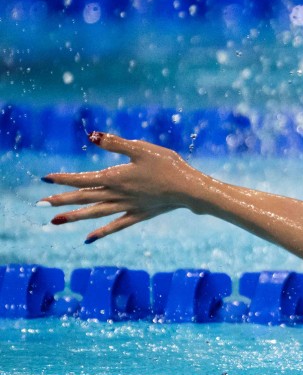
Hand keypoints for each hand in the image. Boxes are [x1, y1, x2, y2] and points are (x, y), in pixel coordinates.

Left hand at [40, 132, 210, 242]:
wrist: (189, 189)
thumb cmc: (168, 165)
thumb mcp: (141, 148)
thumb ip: (115, 143)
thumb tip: (91, 136)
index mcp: (116, 177)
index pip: (83, 179)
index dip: (64, 178)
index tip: (46, 178)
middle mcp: (117, 194)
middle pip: (84, 197)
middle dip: (62, 200)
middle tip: (41, 204)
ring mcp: (127, 207)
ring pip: (95, 213)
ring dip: (74, 217)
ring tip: (55, 222)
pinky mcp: (138, 214)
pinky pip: (115, 225)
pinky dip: (101, 232)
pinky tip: (88, 238)